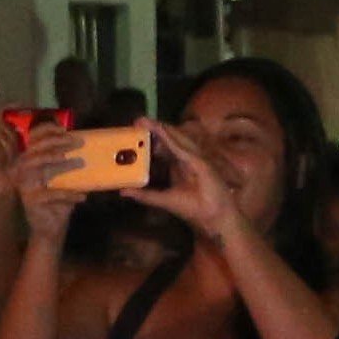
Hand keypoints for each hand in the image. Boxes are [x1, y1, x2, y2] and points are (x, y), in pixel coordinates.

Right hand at [7, 128, 85, 236]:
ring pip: (36, 167)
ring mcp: (25, 185)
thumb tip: (83, 142)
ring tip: (76, 161)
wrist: (51, 227)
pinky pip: (50, 194)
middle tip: (77, 141)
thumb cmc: (59, 200)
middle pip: (34, 150)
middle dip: (55, 142)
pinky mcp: (31, 201)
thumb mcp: (65, 177)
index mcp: (32, 162)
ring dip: (55, 161)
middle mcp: (24, 171)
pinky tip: (82, 196)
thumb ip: (68, 161)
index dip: (46, 130)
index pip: (33, 140)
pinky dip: (67, 194)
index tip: (65, 128)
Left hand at [125, 120, 249, 243]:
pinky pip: (184, 150)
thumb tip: (123, 191)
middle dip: (155, 130)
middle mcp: (187, 160)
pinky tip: (162, 132)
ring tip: (147, 121)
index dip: (153, 139)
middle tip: (138, 120)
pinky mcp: (201, 164)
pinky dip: (172, 140)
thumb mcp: (164, 200)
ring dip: (163, 130)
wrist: (215, 218)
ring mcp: (196, 160)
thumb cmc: (194, 209)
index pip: (165, 148)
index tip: (136, 129)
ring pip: (177, 140)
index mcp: (180, 166)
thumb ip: (145, 195)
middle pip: (170, 140)